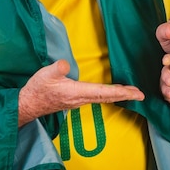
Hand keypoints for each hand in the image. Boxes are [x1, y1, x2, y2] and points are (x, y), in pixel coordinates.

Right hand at [18, 60, 144, 126]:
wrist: (28, 105)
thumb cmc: (37, 89)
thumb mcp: (45, 75)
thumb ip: (57, 68)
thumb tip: (66, 65)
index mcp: (77, 92)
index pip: (103, 92)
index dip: (120, 92)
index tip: (134, 93)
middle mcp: (81, 98)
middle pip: (107, 96)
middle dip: (125, 95)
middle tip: (141, 94)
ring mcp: (79, 100)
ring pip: (103, 97)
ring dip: (119, 95)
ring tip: (132, 92)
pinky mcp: (76, 99)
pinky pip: (98, 97)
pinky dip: (109, 95)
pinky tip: (113, 93)